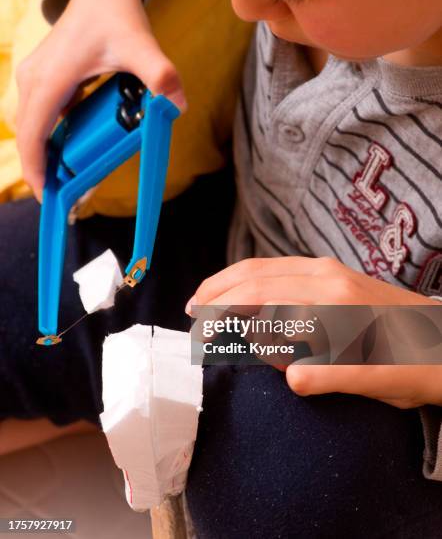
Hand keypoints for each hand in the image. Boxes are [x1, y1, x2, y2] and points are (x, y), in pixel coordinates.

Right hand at [15, 0, 185, 201]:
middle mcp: (34, 78)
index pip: (33, 134)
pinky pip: (40, 116)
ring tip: (66, 180)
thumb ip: (160, 74)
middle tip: (64, 198)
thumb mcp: (141, 46)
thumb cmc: (116, 16)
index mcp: (50, 78)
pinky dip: (50, 138)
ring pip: (32, 126)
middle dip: (42, 169)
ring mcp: (35, 77)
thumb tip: (177, 104)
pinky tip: (71, 151)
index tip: (48, 198)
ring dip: (45, 154)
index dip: (36, 169)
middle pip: (29, 135)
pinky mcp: (42, 77)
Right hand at [186, 256, 441, 407]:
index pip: (263, 299)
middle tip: (191, 313)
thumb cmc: (410, 364)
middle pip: (256, 275)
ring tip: (205, 298)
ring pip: (264, 265)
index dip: (225, 314)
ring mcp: (328, 269)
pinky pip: (278, 267)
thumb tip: (290, 377)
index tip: (201, 334)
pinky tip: (242, 290)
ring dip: (230, 279)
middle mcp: (325, 276)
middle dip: (218, 291)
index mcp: (334, 301)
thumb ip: (333, 376)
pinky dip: (250, 276)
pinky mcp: (331, 271)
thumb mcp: (377, 380)